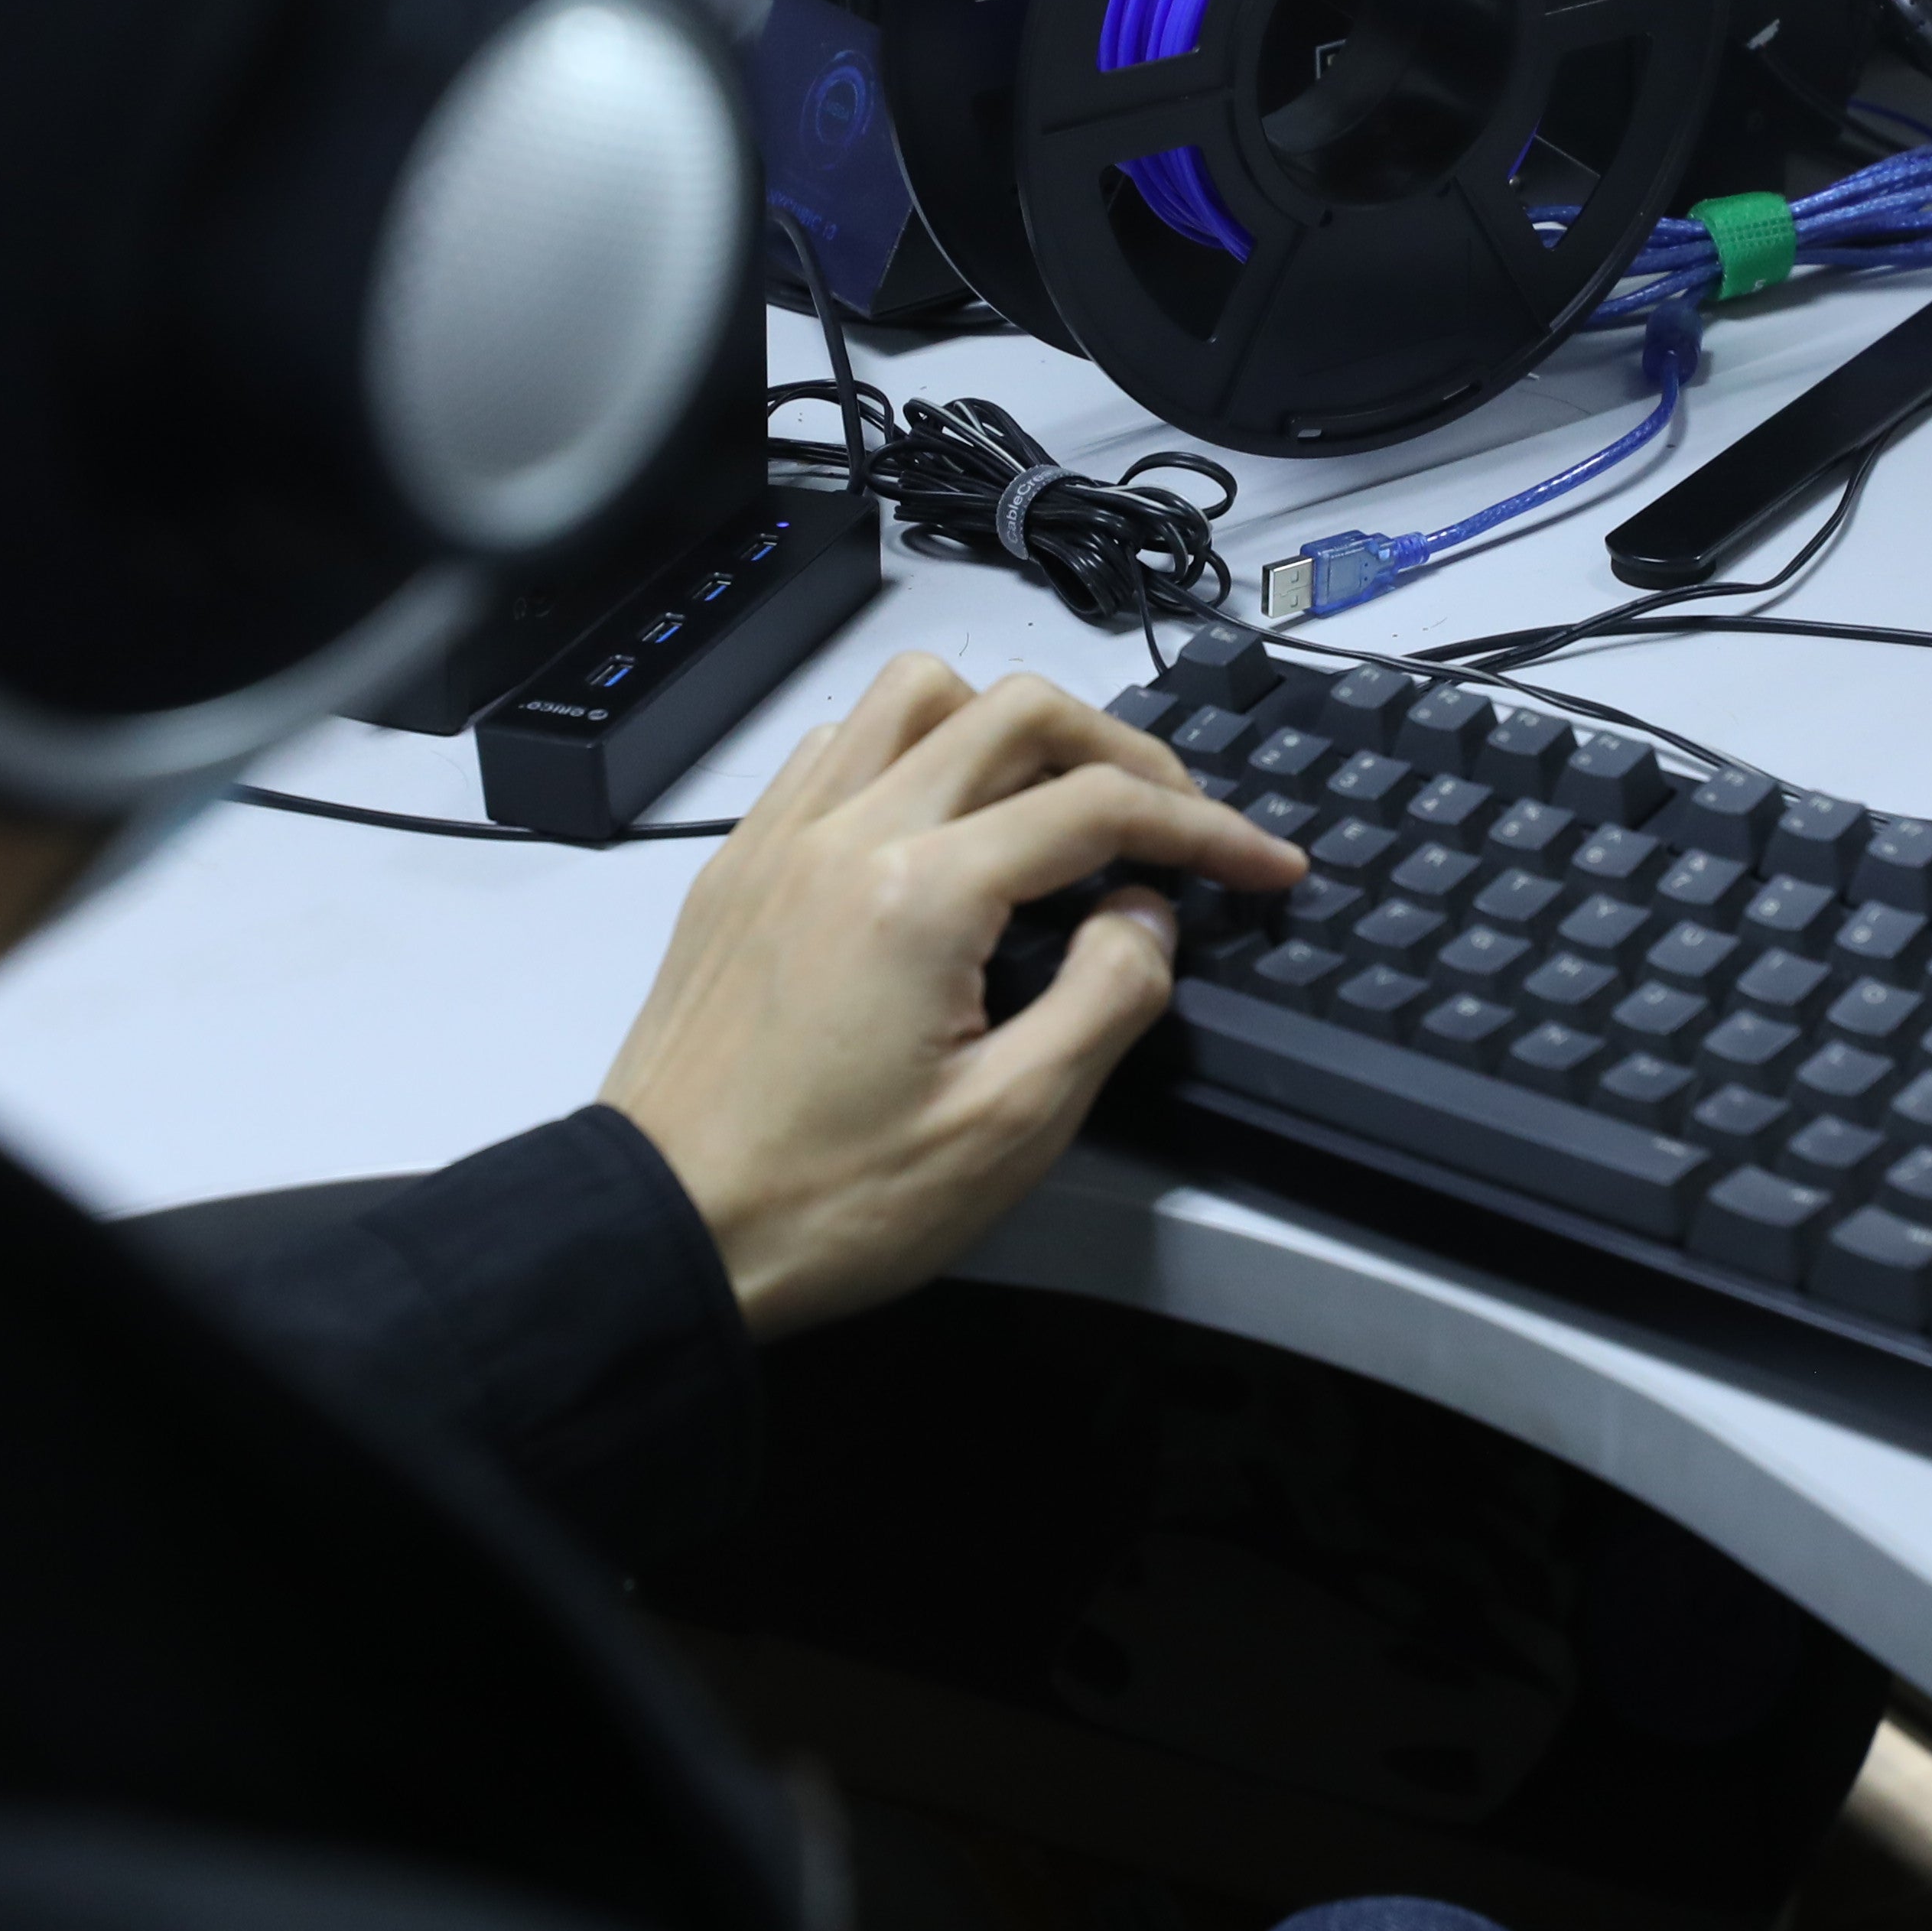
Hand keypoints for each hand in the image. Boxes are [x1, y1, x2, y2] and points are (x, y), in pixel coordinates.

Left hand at [600, 656, 1303, 1337]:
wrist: (664, 1233)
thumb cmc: (830, 1202)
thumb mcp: (1009, 1130)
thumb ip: (1104, 1002)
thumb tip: (1145, 916)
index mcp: (920, 892)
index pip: (1099, 805)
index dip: (1207, 830)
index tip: (1267, 867)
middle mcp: (845, 833)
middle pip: (1016, 711)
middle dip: (1123, 753)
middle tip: (1179, 826)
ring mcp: (780, 839)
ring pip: (913, 697)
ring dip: (1007, 727)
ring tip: (1059, 807)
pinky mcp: (737, 868)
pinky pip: (836, 748)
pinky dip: (912, 753)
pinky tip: (944, 827)